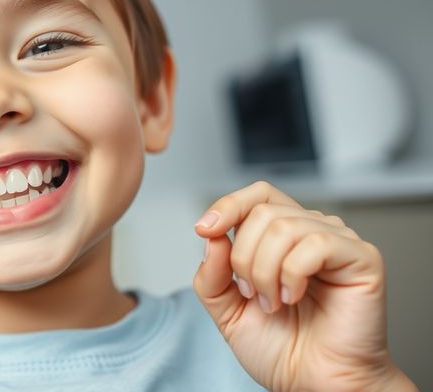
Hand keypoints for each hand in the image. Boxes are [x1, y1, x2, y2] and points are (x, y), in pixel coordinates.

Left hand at [193, 181, 415, 391]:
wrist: (315, 385)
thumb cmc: (281, 351)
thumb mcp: (227, 310)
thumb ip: (212, 274)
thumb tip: (213, 235)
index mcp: (282, 239)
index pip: (257, 196)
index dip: (228, 205)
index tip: (205, 230)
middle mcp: (312, 233)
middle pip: (262, 211)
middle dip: (243, 257)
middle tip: (252, 294)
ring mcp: (339, 243)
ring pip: (284, 226)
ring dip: (265, 271)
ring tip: (274, 303)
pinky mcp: (362, 258)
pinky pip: (316, 243)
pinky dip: (292, 274)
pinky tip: (294, 298)